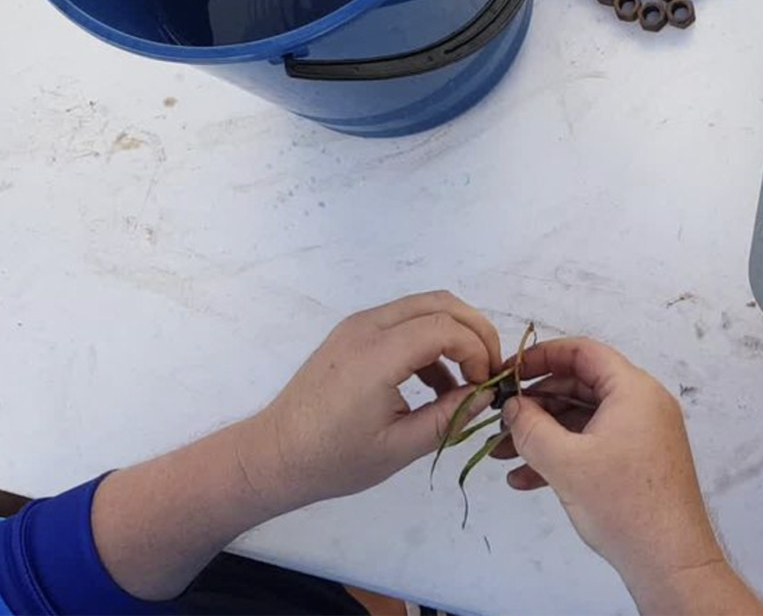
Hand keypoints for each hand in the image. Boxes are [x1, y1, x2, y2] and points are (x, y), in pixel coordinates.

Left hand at [239, 291, 502, 509]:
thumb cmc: (333, 460)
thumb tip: (484, 396)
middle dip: (475, 332)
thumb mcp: (399, 448)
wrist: (274, 456)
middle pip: (441, 303)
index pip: (446, 328)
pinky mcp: (353, 334)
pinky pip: (405, 321)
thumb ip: (448, 417)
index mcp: (376, 357)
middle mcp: (367, 328)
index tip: (485, 386)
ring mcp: (357, 326)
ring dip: (454, 334)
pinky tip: (436, 384)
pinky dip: (431, 340)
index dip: (477, 351)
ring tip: (467, 379)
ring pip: (424, 307)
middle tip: (489, 369)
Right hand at [497, 339, 724, 589]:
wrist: (668, 558)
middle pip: (580, 386)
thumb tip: (512, 406)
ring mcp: (642, 434)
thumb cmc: (624, 505)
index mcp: (633, 390)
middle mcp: (642, 404)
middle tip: (501, 419)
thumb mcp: (564, 461)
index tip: (510, 371)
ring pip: (583, 420)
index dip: (542, 356)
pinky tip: (526, 479)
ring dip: (543, 435)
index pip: (584, 352)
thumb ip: (531, 426)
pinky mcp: (638, 461)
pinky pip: (594, 445)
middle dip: (536, 404)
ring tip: (503, 455)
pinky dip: (562, 456)